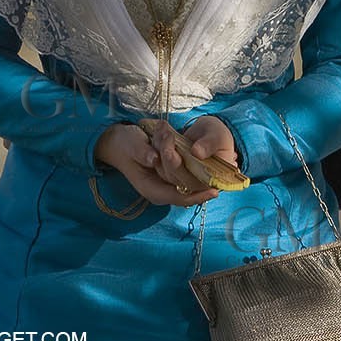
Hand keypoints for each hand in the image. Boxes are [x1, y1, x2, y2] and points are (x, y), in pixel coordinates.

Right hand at [94, 122, 218, 206]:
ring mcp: (163, 185)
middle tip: (223, 183)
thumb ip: (143, 152)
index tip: (215, 191)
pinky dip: (197, 177)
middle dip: (204, 190)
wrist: (117, 142)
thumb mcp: (132, 144)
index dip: (197, 196)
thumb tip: (154, 158)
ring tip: (220, 177)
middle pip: (187, 196)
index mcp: (150, 188)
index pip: (178, 197)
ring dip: (202, 183)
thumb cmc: (125, 144)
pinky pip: (186, 181)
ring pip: (188, 189)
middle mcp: (159, 190)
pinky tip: (210, 171)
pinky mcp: (167, 178)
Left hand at [146, 116, 239, 192]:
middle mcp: (193, 184)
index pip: (189, 181)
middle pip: (172, 175)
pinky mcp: (170, 170)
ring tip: (163, 127)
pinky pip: (158, 161)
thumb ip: (209, 144)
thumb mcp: (218, 136)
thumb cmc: (218, 136)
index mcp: (209, 181)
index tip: (169, 150)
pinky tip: (160, 128)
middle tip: (167, 134)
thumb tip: (197, 152)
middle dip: (166, 153)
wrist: (210, 133)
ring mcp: (180, 178)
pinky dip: (157, 145)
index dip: (176, 167)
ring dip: (159, 147)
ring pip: (162, 169)